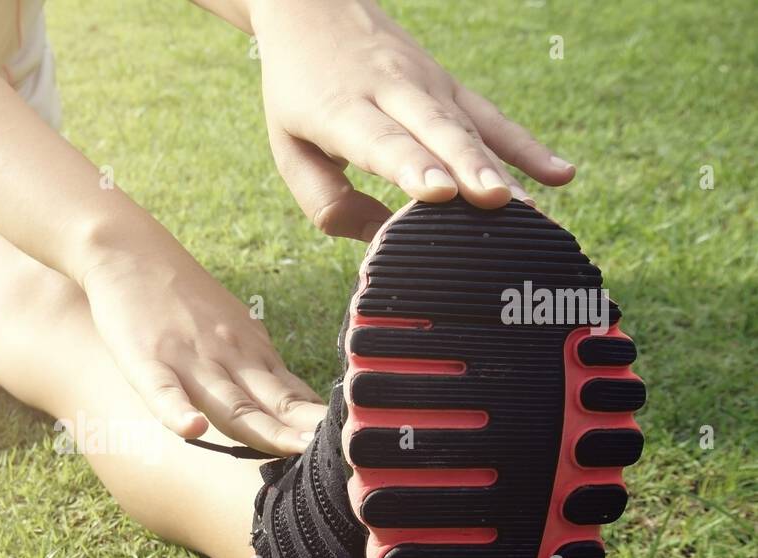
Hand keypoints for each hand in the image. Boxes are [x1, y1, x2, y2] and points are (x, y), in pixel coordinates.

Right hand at [82, 249, 327, 454]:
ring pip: (229, 402)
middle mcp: (229, 357)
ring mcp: (189, 358)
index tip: (352, 446)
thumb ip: (261, 372)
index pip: (293, 396)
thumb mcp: (235, 329)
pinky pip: (162, 390)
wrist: (129, 249)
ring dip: (263, 429)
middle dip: (304, 432)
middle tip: (343, 453)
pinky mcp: (145, 359)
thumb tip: (302, 410)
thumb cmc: (183, 297)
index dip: (319, 424)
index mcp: (251, 352)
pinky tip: (193, 428)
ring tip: (295, 450)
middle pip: (272, 404)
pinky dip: (176, 411)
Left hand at [252, 0, 575, 238]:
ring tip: (530, 208)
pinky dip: (526, 147)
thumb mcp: (288, 148)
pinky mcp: (451, 86)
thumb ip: (324, 201)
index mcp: (341, 110)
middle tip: (496, 202)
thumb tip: (377, 241)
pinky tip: (561, 175)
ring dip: (502, 167)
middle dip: (468, 168)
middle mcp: (392, 92)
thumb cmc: (298, 94)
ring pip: (469, 127)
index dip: (413, 166)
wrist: (316, 11)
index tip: (440, 191)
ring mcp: (428, 86)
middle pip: (436, 132)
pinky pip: (494, 118)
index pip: (383, 141)